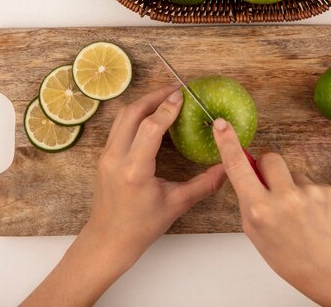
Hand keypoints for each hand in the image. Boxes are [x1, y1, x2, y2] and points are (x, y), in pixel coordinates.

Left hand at [21, 84, 225, 305]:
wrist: (108, 240)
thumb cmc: (141, 227)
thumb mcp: (176, 205)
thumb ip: (204, 184)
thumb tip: (226, 168)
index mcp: (134, 170)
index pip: (151, 127)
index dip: (167, 108)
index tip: (183, 95)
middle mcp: (116, 158)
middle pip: (132, 113)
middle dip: (154, 97)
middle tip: (175, 90)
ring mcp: (106, 156)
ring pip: (122, 116)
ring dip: (143, 103)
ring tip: (165, 97)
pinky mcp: (104, 156)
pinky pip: (119, 126)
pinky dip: (135, 114)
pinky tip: (151, 115)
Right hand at [212, 118, 330, 306]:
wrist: (330, 270)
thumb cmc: (287, 255)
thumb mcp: (255, 231)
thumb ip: (249, 198)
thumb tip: (248, 168)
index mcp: (259, 210)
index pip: (238, 167)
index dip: (228, 143)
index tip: (221, 125)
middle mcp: (284, 198)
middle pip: (270, 158)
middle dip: (268, 168)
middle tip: (274, 190)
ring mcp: (310, 193)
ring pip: (293, 171)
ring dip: (292, 185)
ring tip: (300, 213)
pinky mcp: (330, 191)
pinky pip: (313, 182)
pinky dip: (311, 195)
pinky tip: (315, 216)